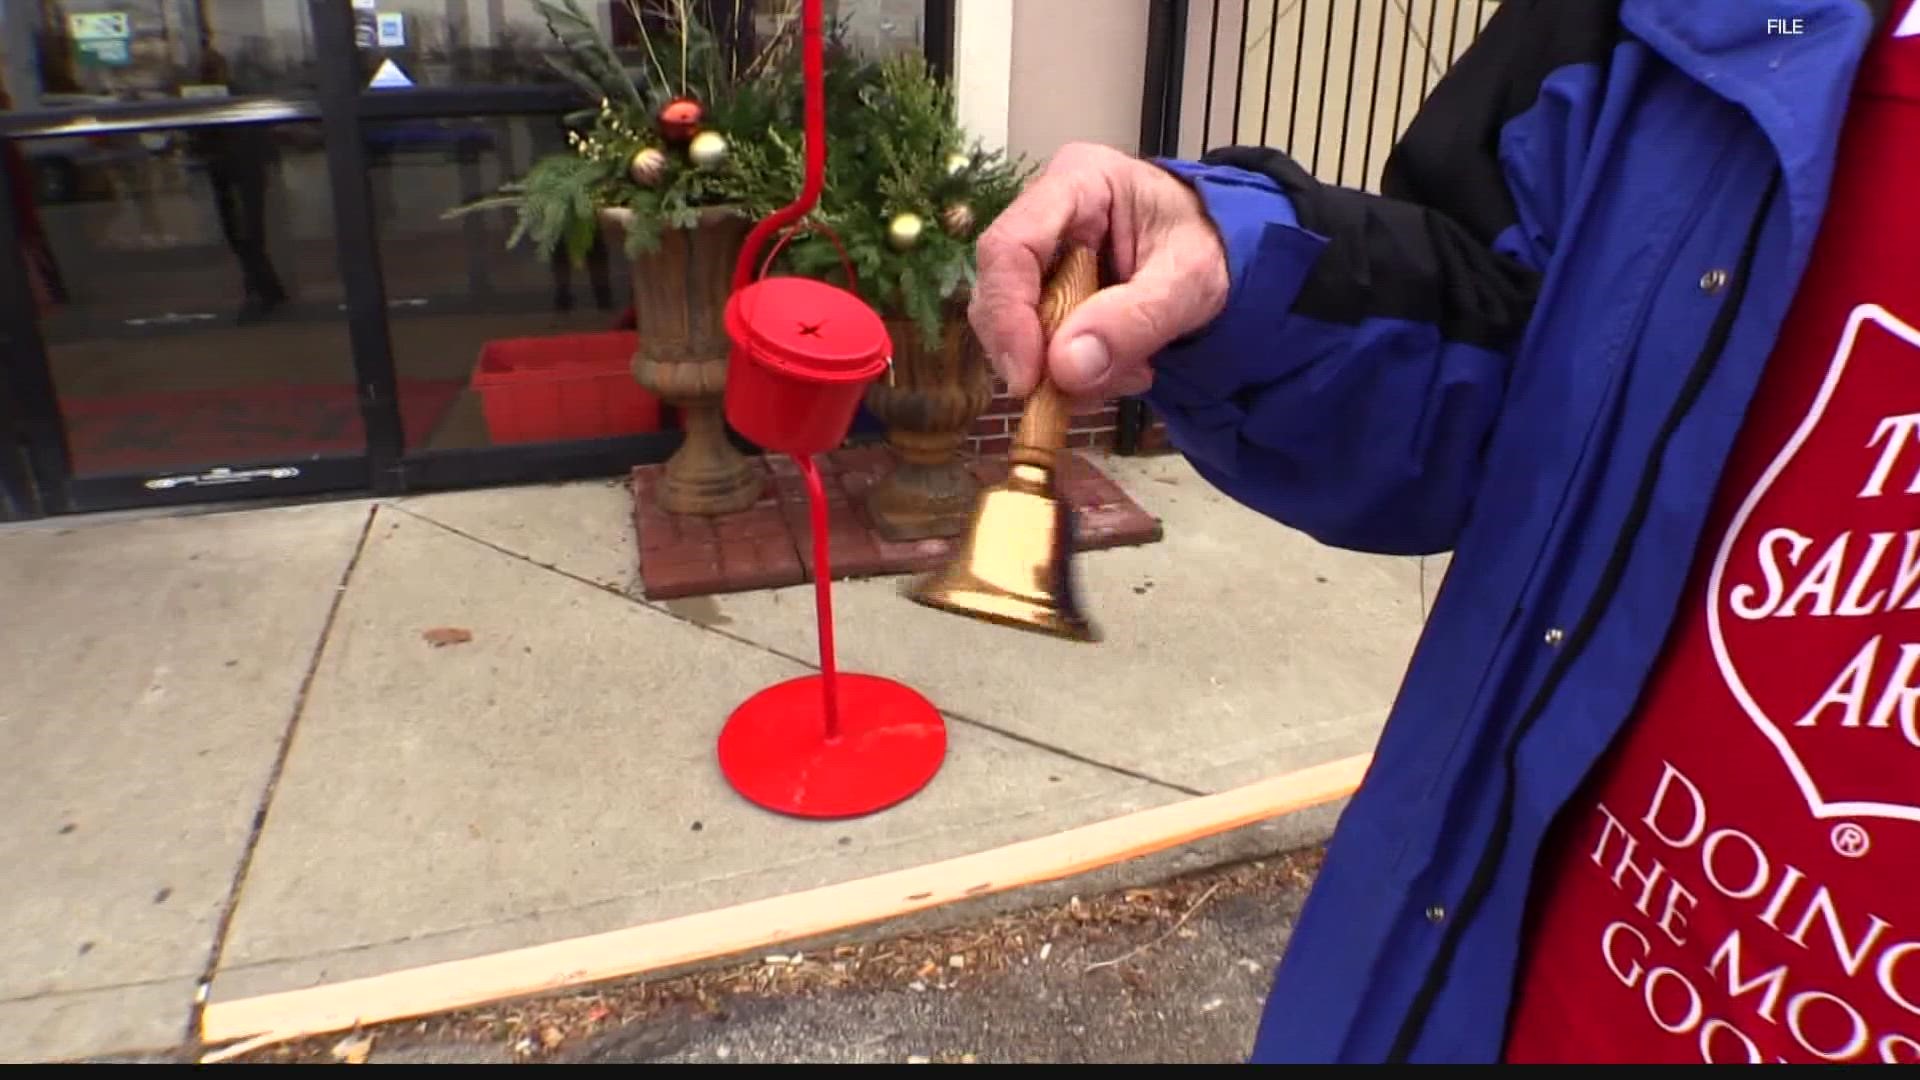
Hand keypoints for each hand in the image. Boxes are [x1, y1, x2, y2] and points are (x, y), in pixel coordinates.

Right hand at [969, 142, 1230, 404]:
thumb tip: (1064, 370)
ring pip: (1011, 325)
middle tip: (1084, 390)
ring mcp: (1041, 256)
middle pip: (999, 290)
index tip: (1027, 379)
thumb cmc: (1212, 245)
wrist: (1224, 253)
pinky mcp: (1046, 293)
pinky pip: (1036, 344)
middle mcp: (1045, 213)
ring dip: (1060, 370)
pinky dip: (1073, 375)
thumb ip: (1135, 320)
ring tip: (1129, 373)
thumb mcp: (1191, 280)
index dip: (1007, 315)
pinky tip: (1122, 369)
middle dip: (1036, 352)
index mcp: (1078, 182)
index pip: (1010, 245)